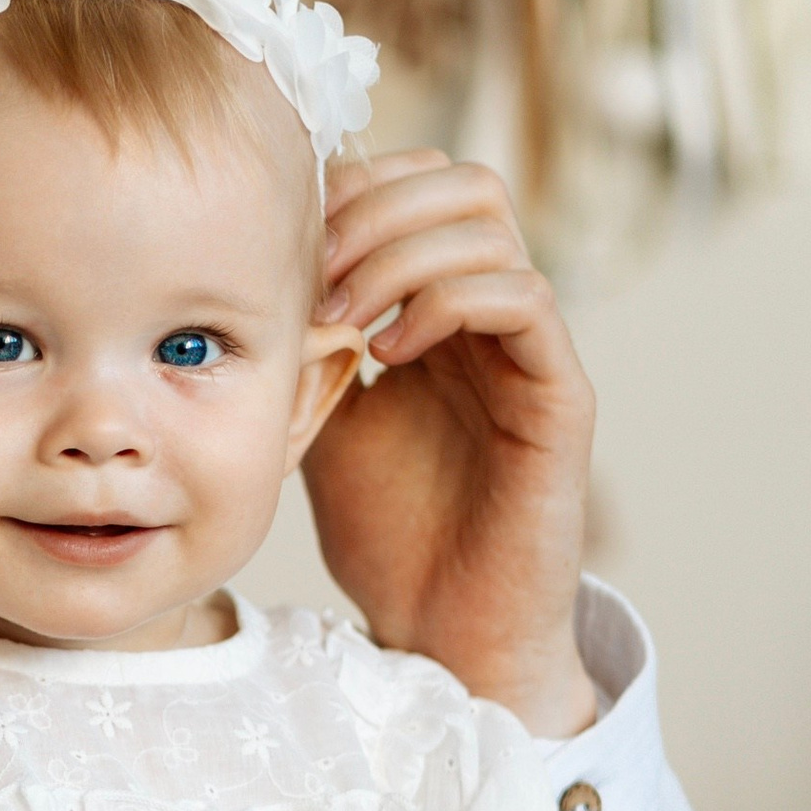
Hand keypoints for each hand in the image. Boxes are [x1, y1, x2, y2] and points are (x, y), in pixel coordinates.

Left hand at [305, 153, 596, 736]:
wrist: (439, 628)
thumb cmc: (388, 532)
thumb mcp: (321, 415)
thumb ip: (306, 339)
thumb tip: (249, 270)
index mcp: (441, 306)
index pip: (420, 183)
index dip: (353, 189)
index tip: (285, 245)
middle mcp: (494, 314)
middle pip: (464, 182)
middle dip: (373, 209)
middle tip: (313, 277)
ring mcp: (532, 350)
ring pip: (490, 228)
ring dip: (396, 256)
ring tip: (340, 322)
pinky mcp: (561, 396)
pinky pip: (524, 299)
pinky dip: (446, 302)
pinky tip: (388, 355)